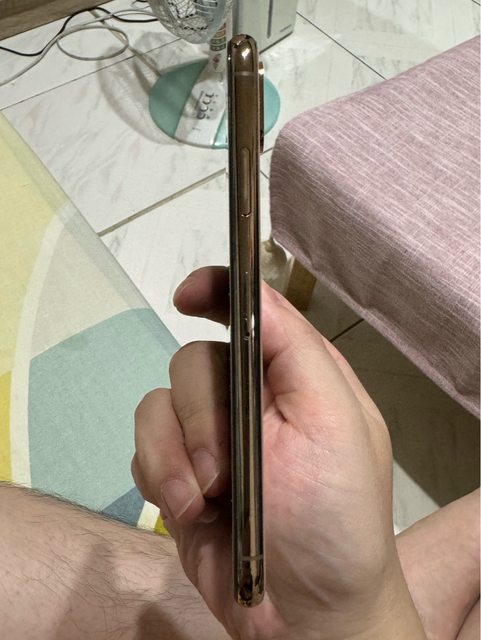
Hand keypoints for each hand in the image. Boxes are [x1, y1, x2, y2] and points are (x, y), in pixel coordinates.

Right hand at [132, 266, 425, 639]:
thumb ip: (296, 348)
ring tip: (201, 500)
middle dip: (200, 415)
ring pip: (158, 405)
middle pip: (194, 361)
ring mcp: (209, 438)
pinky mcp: (177, 475)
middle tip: (222, 469)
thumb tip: (251, 293)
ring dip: (173, 455)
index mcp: (294, 378)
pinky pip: (143, 450)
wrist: (303, 615)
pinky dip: (157, 477)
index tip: (186, 297)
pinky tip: (188, 512)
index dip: (216, 292)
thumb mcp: (335, 421)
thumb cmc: (335, 519)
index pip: (251, 313)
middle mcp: (250, 400)